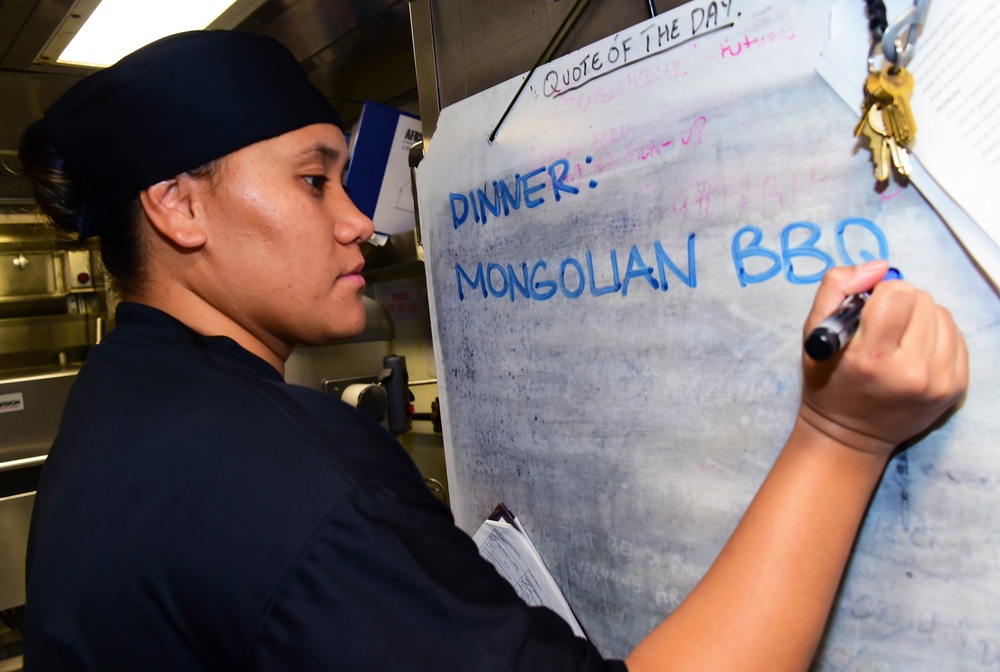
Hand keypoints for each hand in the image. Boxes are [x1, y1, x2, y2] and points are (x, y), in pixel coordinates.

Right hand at [798, 261, 967, 457]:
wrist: (850, 436)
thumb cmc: (828, 383)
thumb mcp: (814, 333)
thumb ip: (837, 288)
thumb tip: (879, 267)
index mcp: (872, 358)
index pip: (899, 293)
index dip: (880, 294)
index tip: (869, 311)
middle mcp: (913, 372)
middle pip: (922, 300)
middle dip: (900, 306)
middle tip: (882, 329)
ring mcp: (940, 382)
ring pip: (943, 315)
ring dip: (920, 319)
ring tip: (898, 340)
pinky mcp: (957, 387)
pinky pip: (957, 336)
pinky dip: (935, 336)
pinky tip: (914, 352)